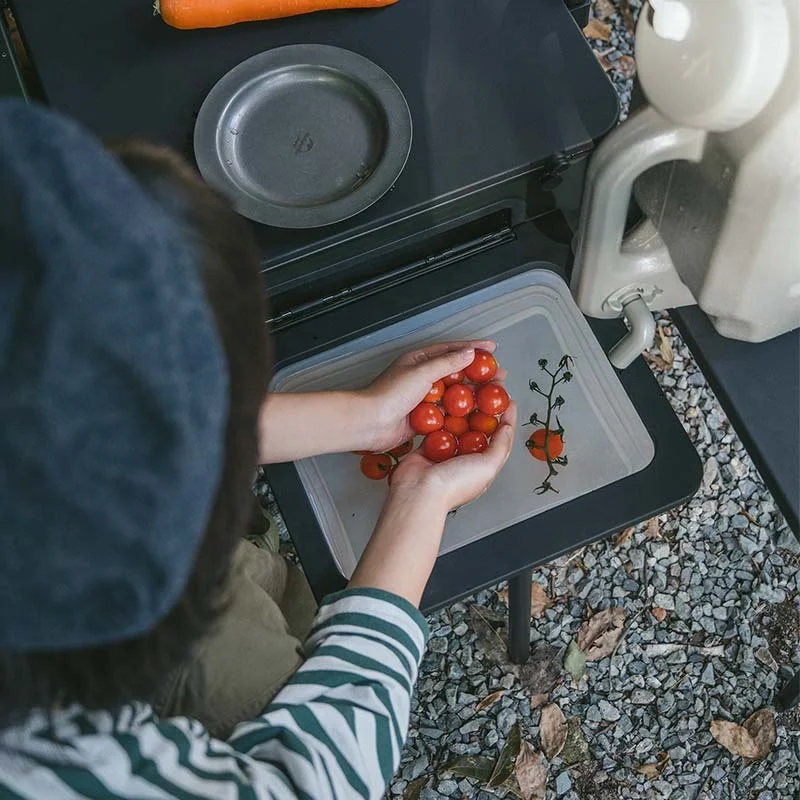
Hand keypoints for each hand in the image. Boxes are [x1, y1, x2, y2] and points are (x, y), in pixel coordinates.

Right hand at [348, 403, 515, 604]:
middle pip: (478, 427)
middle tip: (485, 390)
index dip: (505, 418)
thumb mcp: (489, 466)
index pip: (499, 437)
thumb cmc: (455, 484)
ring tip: (466, 390)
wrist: (420, 491)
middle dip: (482, 409)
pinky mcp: (429, 445)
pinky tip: (445, 401)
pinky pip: (437, 426)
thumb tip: (508, 426)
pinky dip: (441, 415)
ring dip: (461, 409)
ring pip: (458, 424)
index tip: (507, 400)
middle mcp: (466, 457)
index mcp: (483, 465)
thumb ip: (501, 446)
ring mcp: (448, 450)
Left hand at [359, 341, 501, 452]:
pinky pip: (446, 413)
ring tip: (493, 396)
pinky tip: (475, 416)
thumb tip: (469, 352)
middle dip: (478, 374)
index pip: (451, 350)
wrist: (370, 423)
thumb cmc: (389, 394)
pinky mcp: (423, 417)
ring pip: (453, 394)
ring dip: (473, 395)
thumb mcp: (422, 372)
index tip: (492, 347)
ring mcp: (423, 398)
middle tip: (499, 375)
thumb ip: (447, 363)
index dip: (473, 348)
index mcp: (419, 360)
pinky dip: (460, 414)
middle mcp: (421, 377)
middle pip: (456, 373)